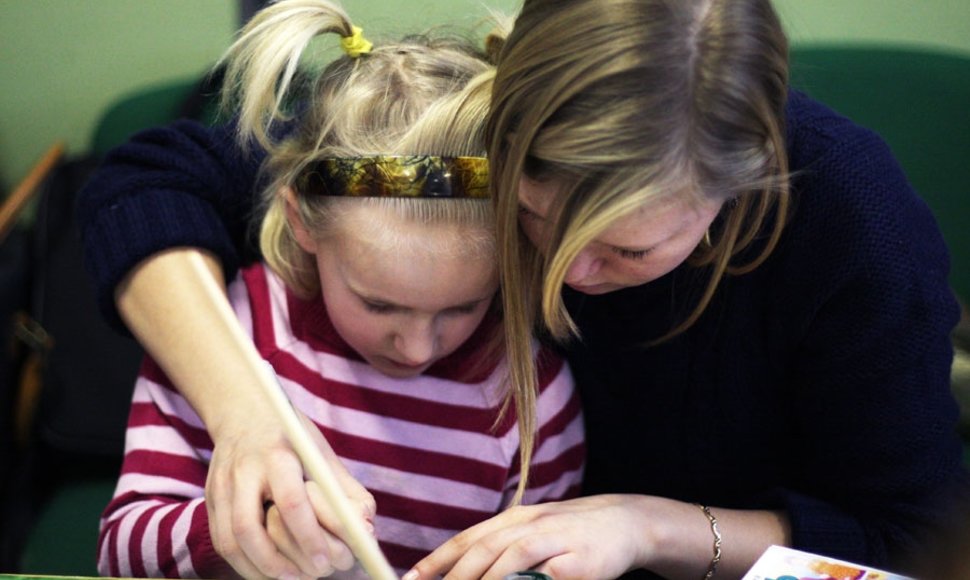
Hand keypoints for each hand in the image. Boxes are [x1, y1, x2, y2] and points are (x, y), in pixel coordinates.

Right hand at [206, 407, 375, 578]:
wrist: (244, 413)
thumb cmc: (293, 437)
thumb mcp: (322, 453)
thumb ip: (347, 492)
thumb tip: (367, 532)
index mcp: (278, 454)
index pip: (291, 501)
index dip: (309, 536)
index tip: (326, 560)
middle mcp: (243, 470)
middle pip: (249, 528)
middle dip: (279, 562)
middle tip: (310, 575)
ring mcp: (221, 486)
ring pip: (230, 541)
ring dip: (261, 569)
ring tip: (291, 578)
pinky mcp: (210, 499)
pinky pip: (221, 542)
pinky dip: (245, 564)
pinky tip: (269, 571)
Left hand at [406, 495, 661, 579]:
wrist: (625, 522)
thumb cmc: (572, 532)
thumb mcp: (534, 531)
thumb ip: (501, 548)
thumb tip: (462, 571)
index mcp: (514, 519)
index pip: (468, 539)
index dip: (437, 560)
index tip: (412, 579)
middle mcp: (530, 524)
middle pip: (484, 550)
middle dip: (454, 577)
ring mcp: (555, 540)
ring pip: (511, 559)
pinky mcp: (579, 561)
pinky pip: (547, 576)